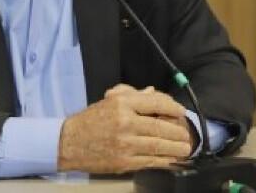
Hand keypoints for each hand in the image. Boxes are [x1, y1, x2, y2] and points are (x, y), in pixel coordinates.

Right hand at [57, 84, 192, 173]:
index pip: (154, 103)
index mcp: (121, 103)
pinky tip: (171, 160)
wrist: (69, 143)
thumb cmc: (90, 121)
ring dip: (175, 148)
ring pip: (158, 146)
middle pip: (160, 127)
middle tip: (186, 135)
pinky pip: (150, 161)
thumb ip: (132, 95)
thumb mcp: (109, 101)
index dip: (172, 107)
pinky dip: (163, 161)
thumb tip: (153, 93)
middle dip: (177, 132)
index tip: (180, 112)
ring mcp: (125, 144)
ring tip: (184, 149)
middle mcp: (125, 122)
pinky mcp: (124, 161)